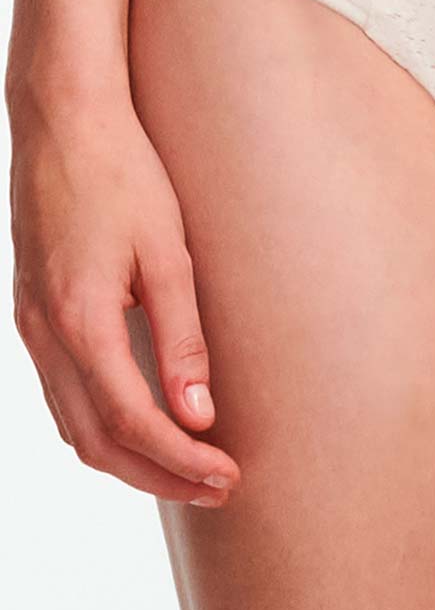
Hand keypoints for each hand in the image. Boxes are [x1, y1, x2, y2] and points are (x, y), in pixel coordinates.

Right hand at [10, 91, 238, 505]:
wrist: (63, 123)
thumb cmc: (124, 177)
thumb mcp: (168, 254)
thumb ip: (182, 338)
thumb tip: (200, 415)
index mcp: (81, 322)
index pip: (133, 423)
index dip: (182, 460)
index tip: (228, 475)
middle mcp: (46, 335)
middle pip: (98, 441)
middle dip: (160, 475)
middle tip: (219, 486)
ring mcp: (32, 327)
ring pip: (74, 425)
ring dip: (130, 458)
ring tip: (189, 468)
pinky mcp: (35, 313)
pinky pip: (62, 394)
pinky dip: (102, 426)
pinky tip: (140, 425)